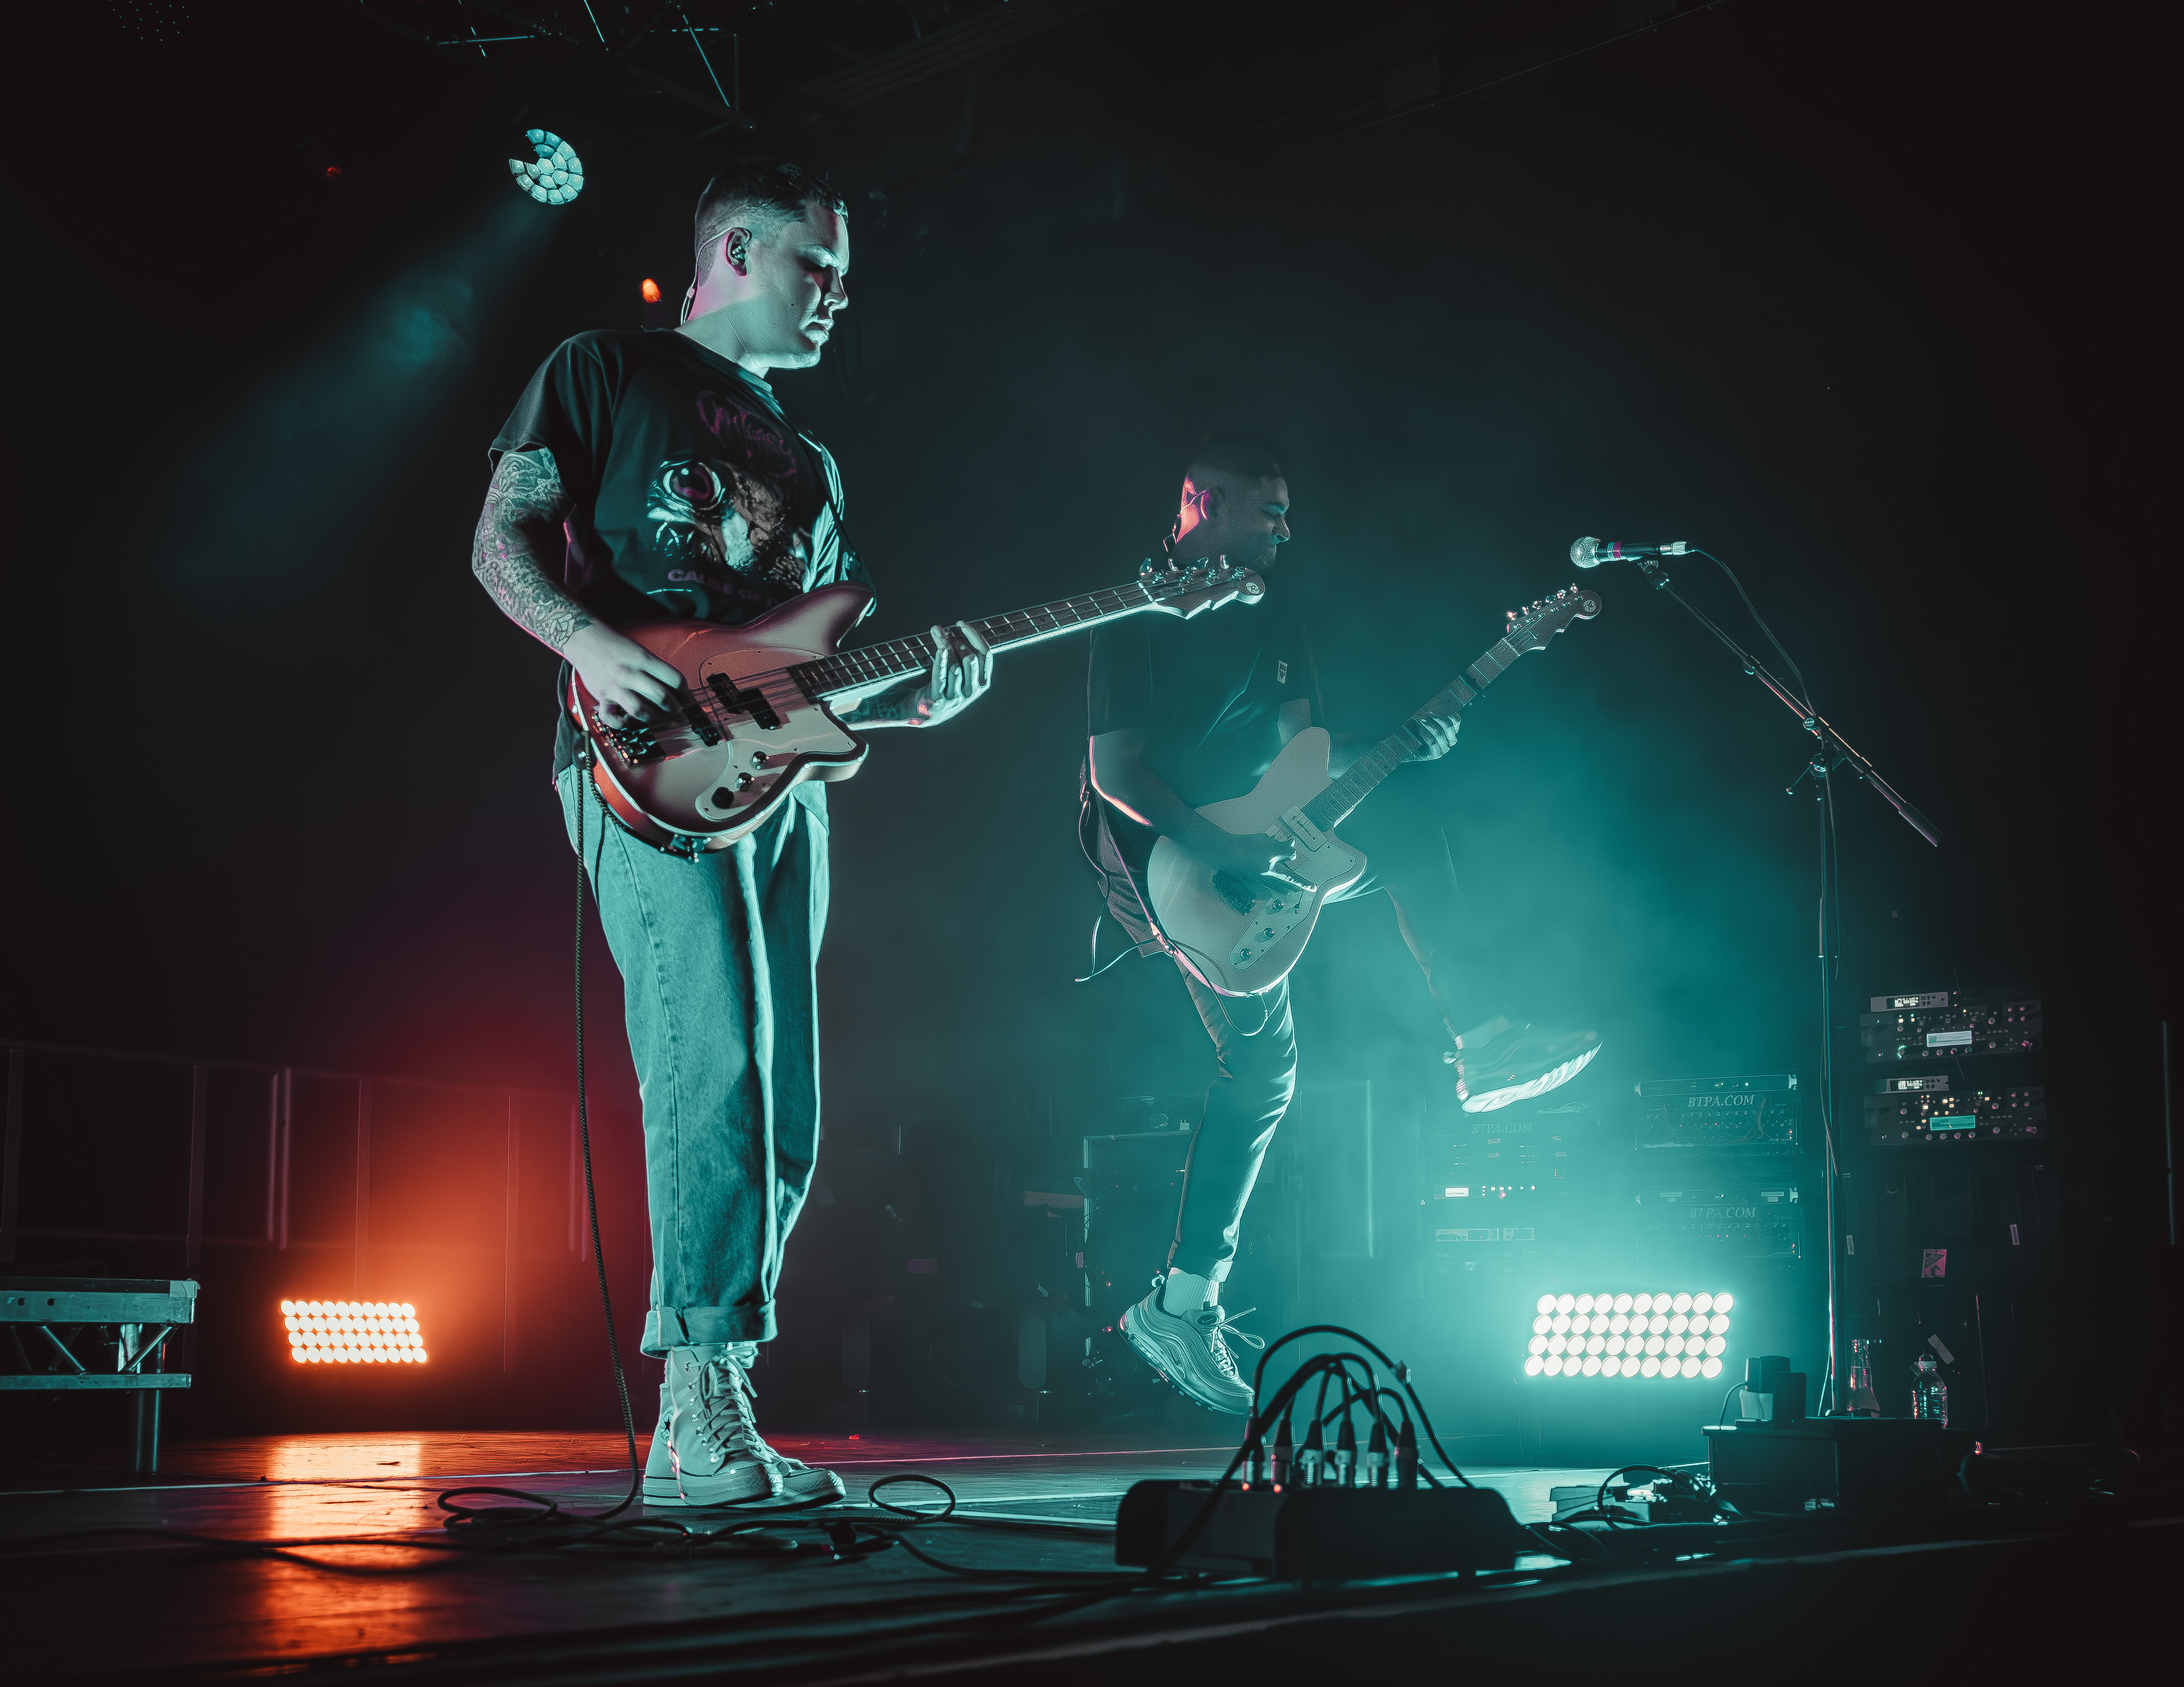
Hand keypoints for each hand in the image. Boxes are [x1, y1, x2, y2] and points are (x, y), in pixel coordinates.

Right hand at [566, 623, 684, 722]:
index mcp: (644, 659)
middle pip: (661, 697)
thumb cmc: (616, 647)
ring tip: (661, 719)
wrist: (585, 640)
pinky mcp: (601, 696)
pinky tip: (628, 722)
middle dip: (674, 709)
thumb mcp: (640, 652)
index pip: (674, 679)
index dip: (686, 693)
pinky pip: (611, 718)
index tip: (687, 700)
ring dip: (655, 719)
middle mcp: (630, 673)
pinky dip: (621, 724)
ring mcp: (615, 685)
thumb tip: (676, 692)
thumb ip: (655, 670)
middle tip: (678, 712)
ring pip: (640, 710)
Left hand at [901, 621, 994, 726]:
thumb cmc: (938, 686)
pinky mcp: (938, 701)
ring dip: (945, 645)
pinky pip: (941, 676)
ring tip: (937, 633)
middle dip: (959, 639)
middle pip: (971, 658)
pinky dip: (941, 660)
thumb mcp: (957, 671)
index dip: (974, 635)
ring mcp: (955, 698)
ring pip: (954, 665)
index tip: (961, 623)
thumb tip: (957, 627)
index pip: (985, 654)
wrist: (915, 711)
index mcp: (981, 683)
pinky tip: (940, 648)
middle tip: (947, 631)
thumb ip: (962, 654)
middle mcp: (971, 692)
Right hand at [1188, 827, 1302, 890]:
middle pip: (1281, 884)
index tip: (1313, 888)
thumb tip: (1292, 853)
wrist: (1224, 852)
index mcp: (1273, 872)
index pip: (1293, 878)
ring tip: (1285, 890)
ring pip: (1270, 882)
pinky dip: (1265, 879)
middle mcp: (1264, 877)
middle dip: (1290, 888)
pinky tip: (1263, 878)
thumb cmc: (1248, 850)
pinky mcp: (1244, 871)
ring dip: (1279, 886)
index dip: (1304, 882)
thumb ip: (1285, 850)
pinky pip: (1259, 877)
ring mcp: (1253, 875)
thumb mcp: (1272, 847)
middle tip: (1298, 892)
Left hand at [1406, 709, 1459, 761]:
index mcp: (1450, 730)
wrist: (1402, 743)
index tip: (1434, 708)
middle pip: (1449, 726)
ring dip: (1429, 725)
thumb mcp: (1423, 717)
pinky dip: (1426, 734)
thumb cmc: (1413, 728)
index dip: (1446, 712)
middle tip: (1426, 712)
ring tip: (1420, 719)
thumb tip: (1439, 700)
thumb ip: (1433, 711)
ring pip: (1440, 734)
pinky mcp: (1436, 754)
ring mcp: (1444, 748)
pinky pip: (1433, 742)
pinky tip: (1420, 729)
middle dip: (1437, 717)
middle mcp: (1450, 740)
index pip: (1456, 720)